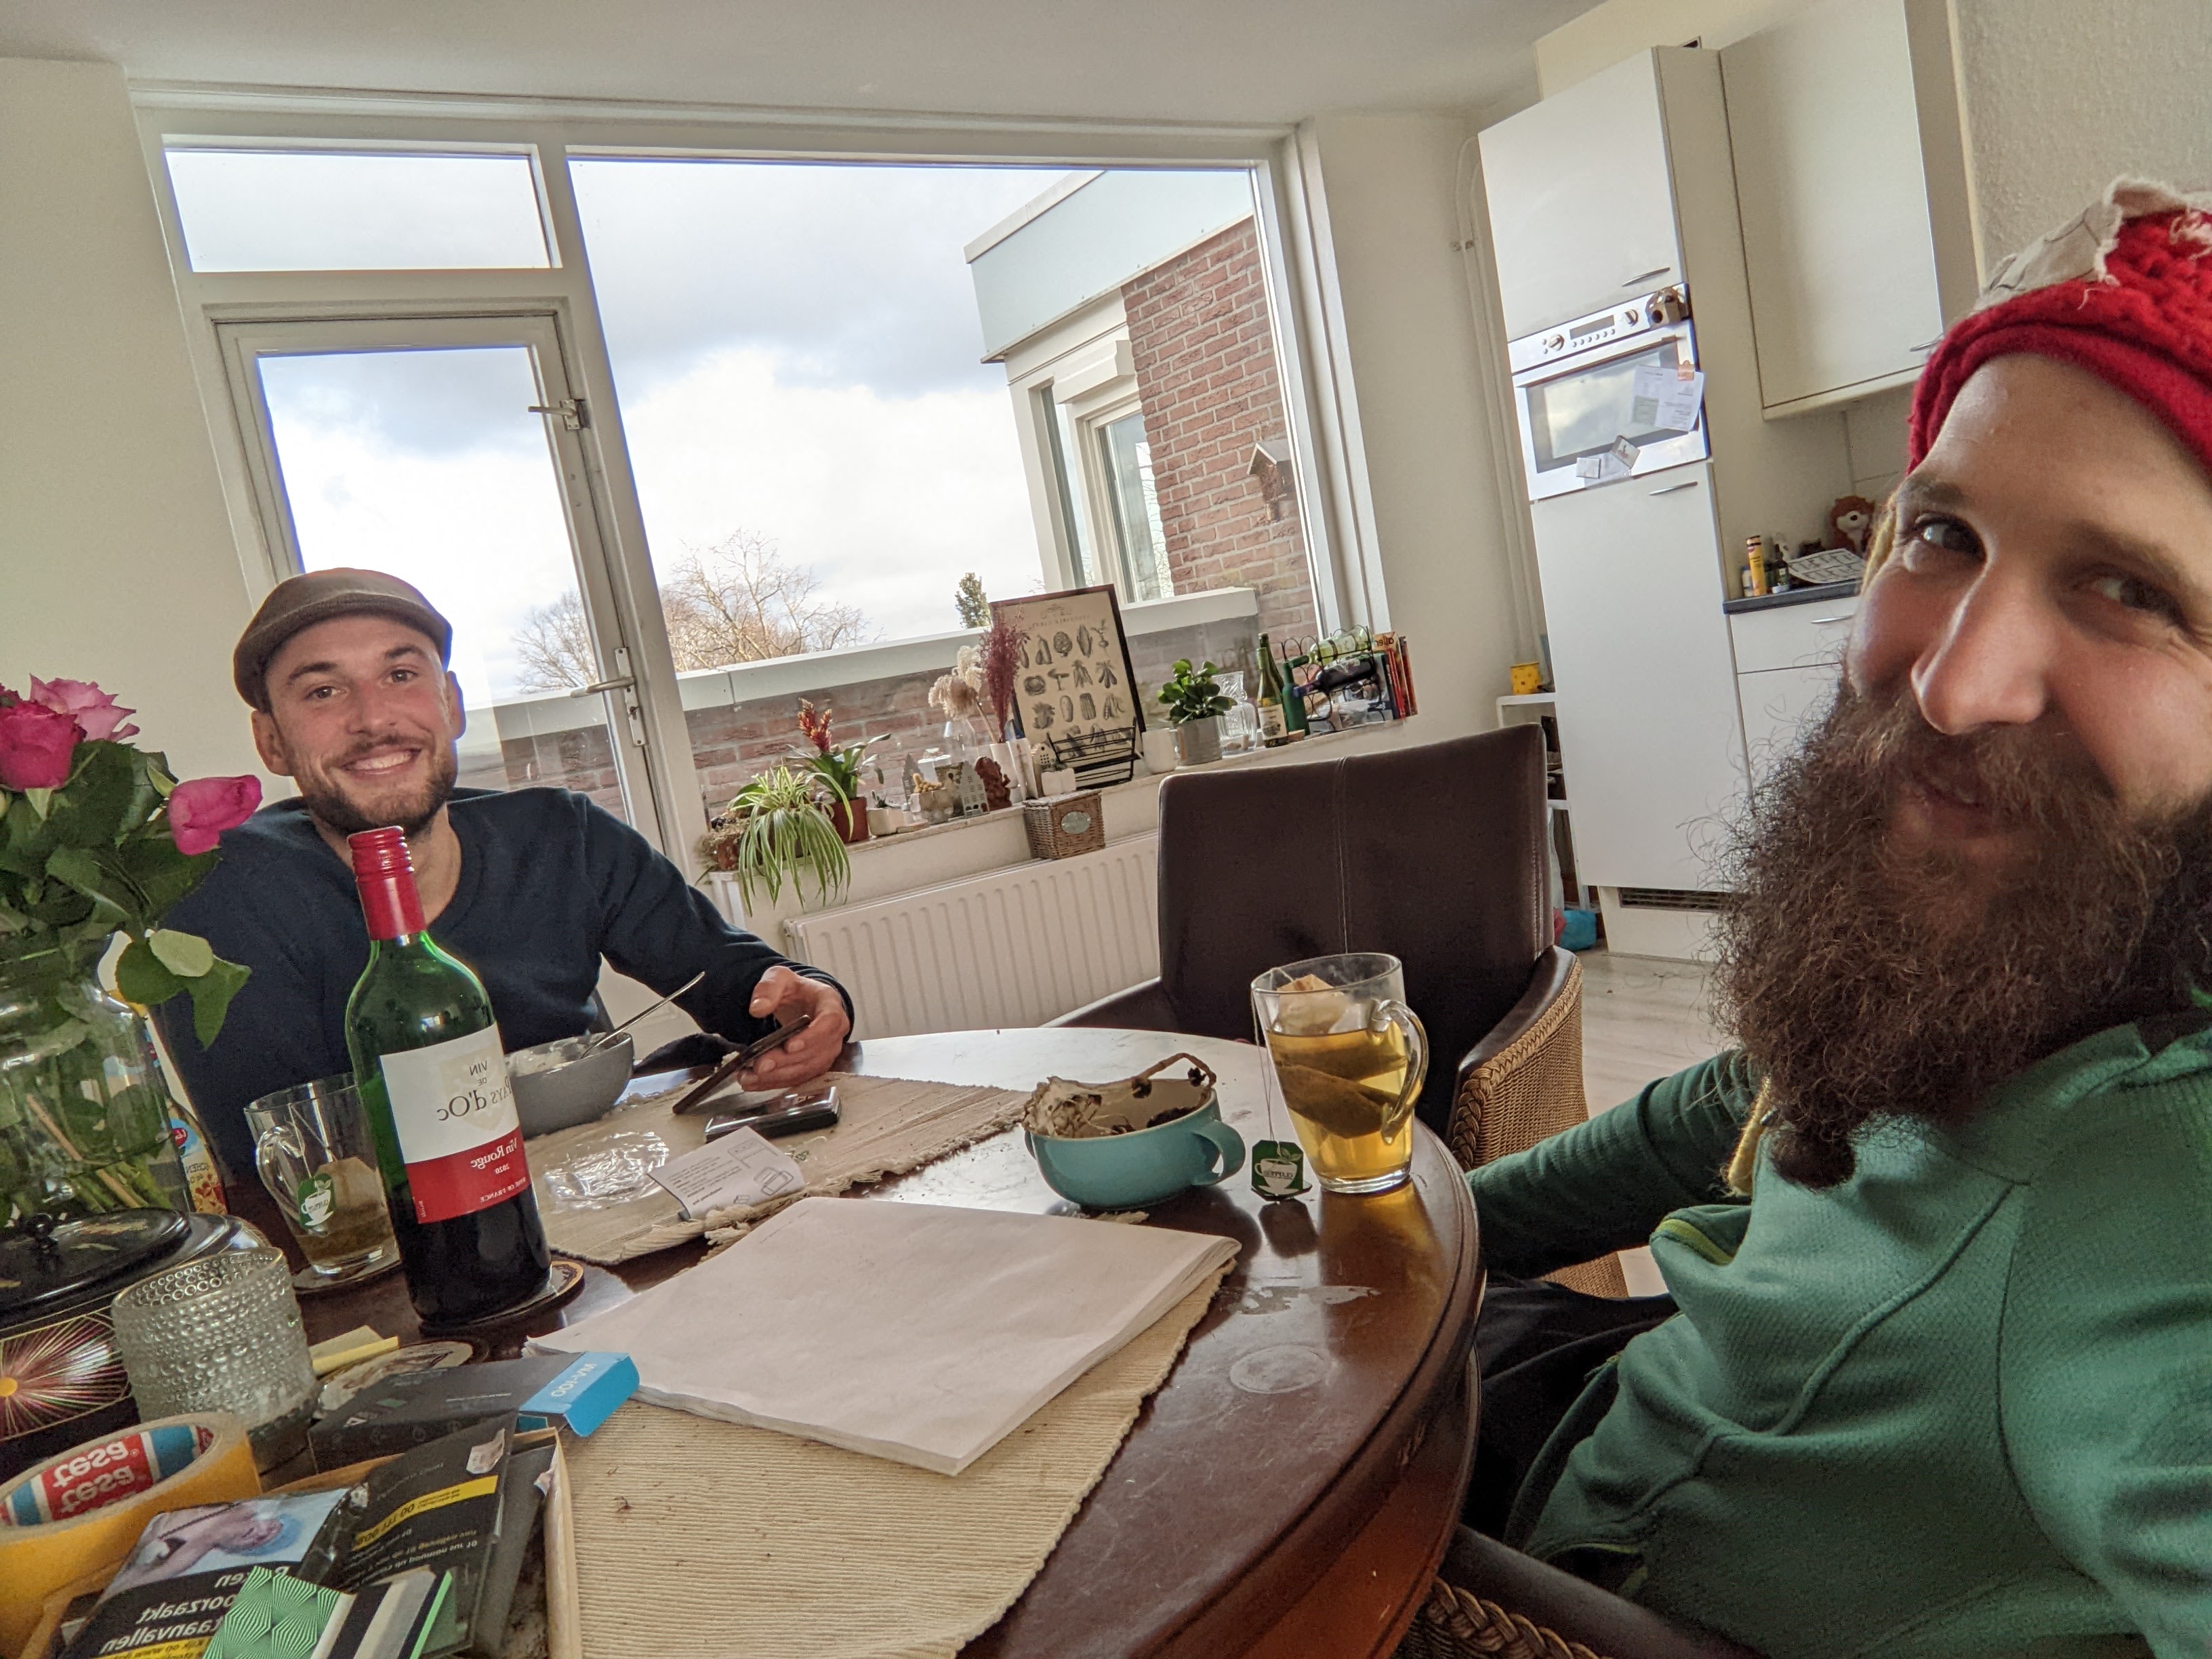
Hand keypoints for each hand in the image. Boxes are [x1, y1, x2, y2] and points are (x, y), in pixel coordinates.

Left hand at [740, 966, 850, 1089]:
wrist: (802, 1003)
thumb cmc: (796, 991)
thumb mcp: (780, 977)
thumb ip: (769, 988)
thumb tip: (758, 1008)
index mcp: (830, 1004)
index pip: (830, 1022)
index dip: (812, 1037)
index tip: (790, 1046)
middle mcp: (834, 1031)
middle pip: (816, 1051)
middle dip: (786, 1061)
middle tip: (760, 1064)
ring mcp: (826, 1051)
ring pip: (807, 1069)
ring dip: (778, 1075)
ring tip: (750, 1076)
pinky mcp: (814, 1065)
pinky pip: (798, 1078)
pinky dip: (775, 1082)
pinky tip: (754, 1081)